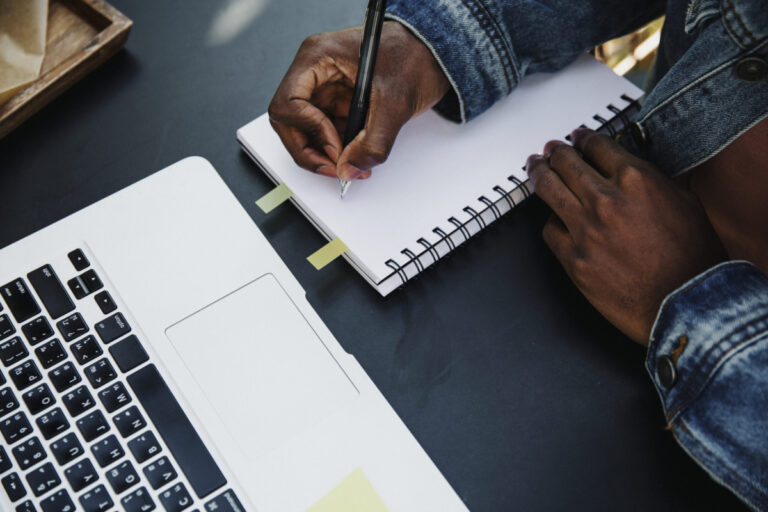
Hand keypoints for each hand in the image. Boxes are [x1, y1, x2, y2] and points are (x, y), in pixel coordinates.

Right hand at [268, 22, 449, 180]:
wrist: (435, 55)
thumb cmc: (415, 57)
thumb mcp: (395, 103)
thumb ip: (372, 142)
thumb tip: (349, 168)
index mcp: (318, 58)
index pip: (288, 103)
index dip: (308, 130)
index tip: (335, 147)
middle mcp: (314, 73)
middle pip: (289, 122)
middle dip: (310, 150)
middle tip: (335, 167)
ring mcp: (324, 89)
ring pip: (305, 132)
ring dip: (324, 154)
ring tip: (350, 165)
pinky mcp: (337, 104)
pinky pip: (325, 133)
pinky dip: (337, 151)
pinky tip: (356, 157)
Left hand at [526, 129, 725, 344]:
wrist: (685, 304)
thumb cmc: (692, 259)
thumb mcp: (686, 203)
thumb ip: (654, 182)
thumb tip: (632, 172)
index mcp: (636, 180)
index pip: (597, 146)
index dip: (583, 138)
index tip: (578, 137)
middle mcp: (606, 200)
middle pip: (566, 163)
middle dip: (556, 152)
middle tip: (550, 149)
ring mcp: (585, 230)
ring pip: (548, 190)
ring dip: (539, 173)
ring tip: (534, 167)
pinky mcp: (573, 259)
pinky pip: (549, 230)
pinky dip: (551, 222)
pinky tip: (552, 218)